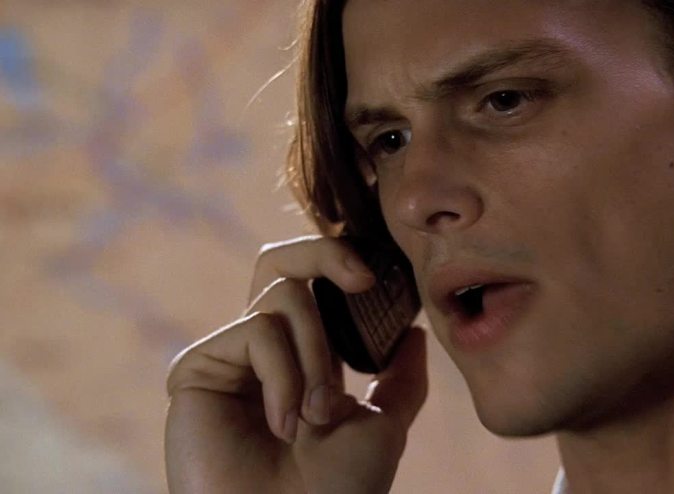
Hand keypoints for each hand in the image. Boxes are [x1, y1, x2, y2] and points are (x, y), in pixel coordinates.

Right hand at [164, 236, 427, 493]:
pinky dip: (284, 374)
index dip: (340, 262)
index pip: (312, 284)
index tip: (378, 280)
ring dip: (317, 356)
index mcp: (303, 358)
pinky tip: (282, 424)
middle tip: (362, 279)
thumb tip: (413, 333)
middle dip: (324, 254)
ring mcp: (229, 358)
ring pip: (283, 298)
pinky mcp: (196, 369)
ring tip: (316, 415)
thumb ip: (400, 379)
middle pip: (280, 261)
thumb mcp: (382, 426)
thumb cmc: (338, 491)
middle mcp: (262, 351)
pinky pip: (256, 332)